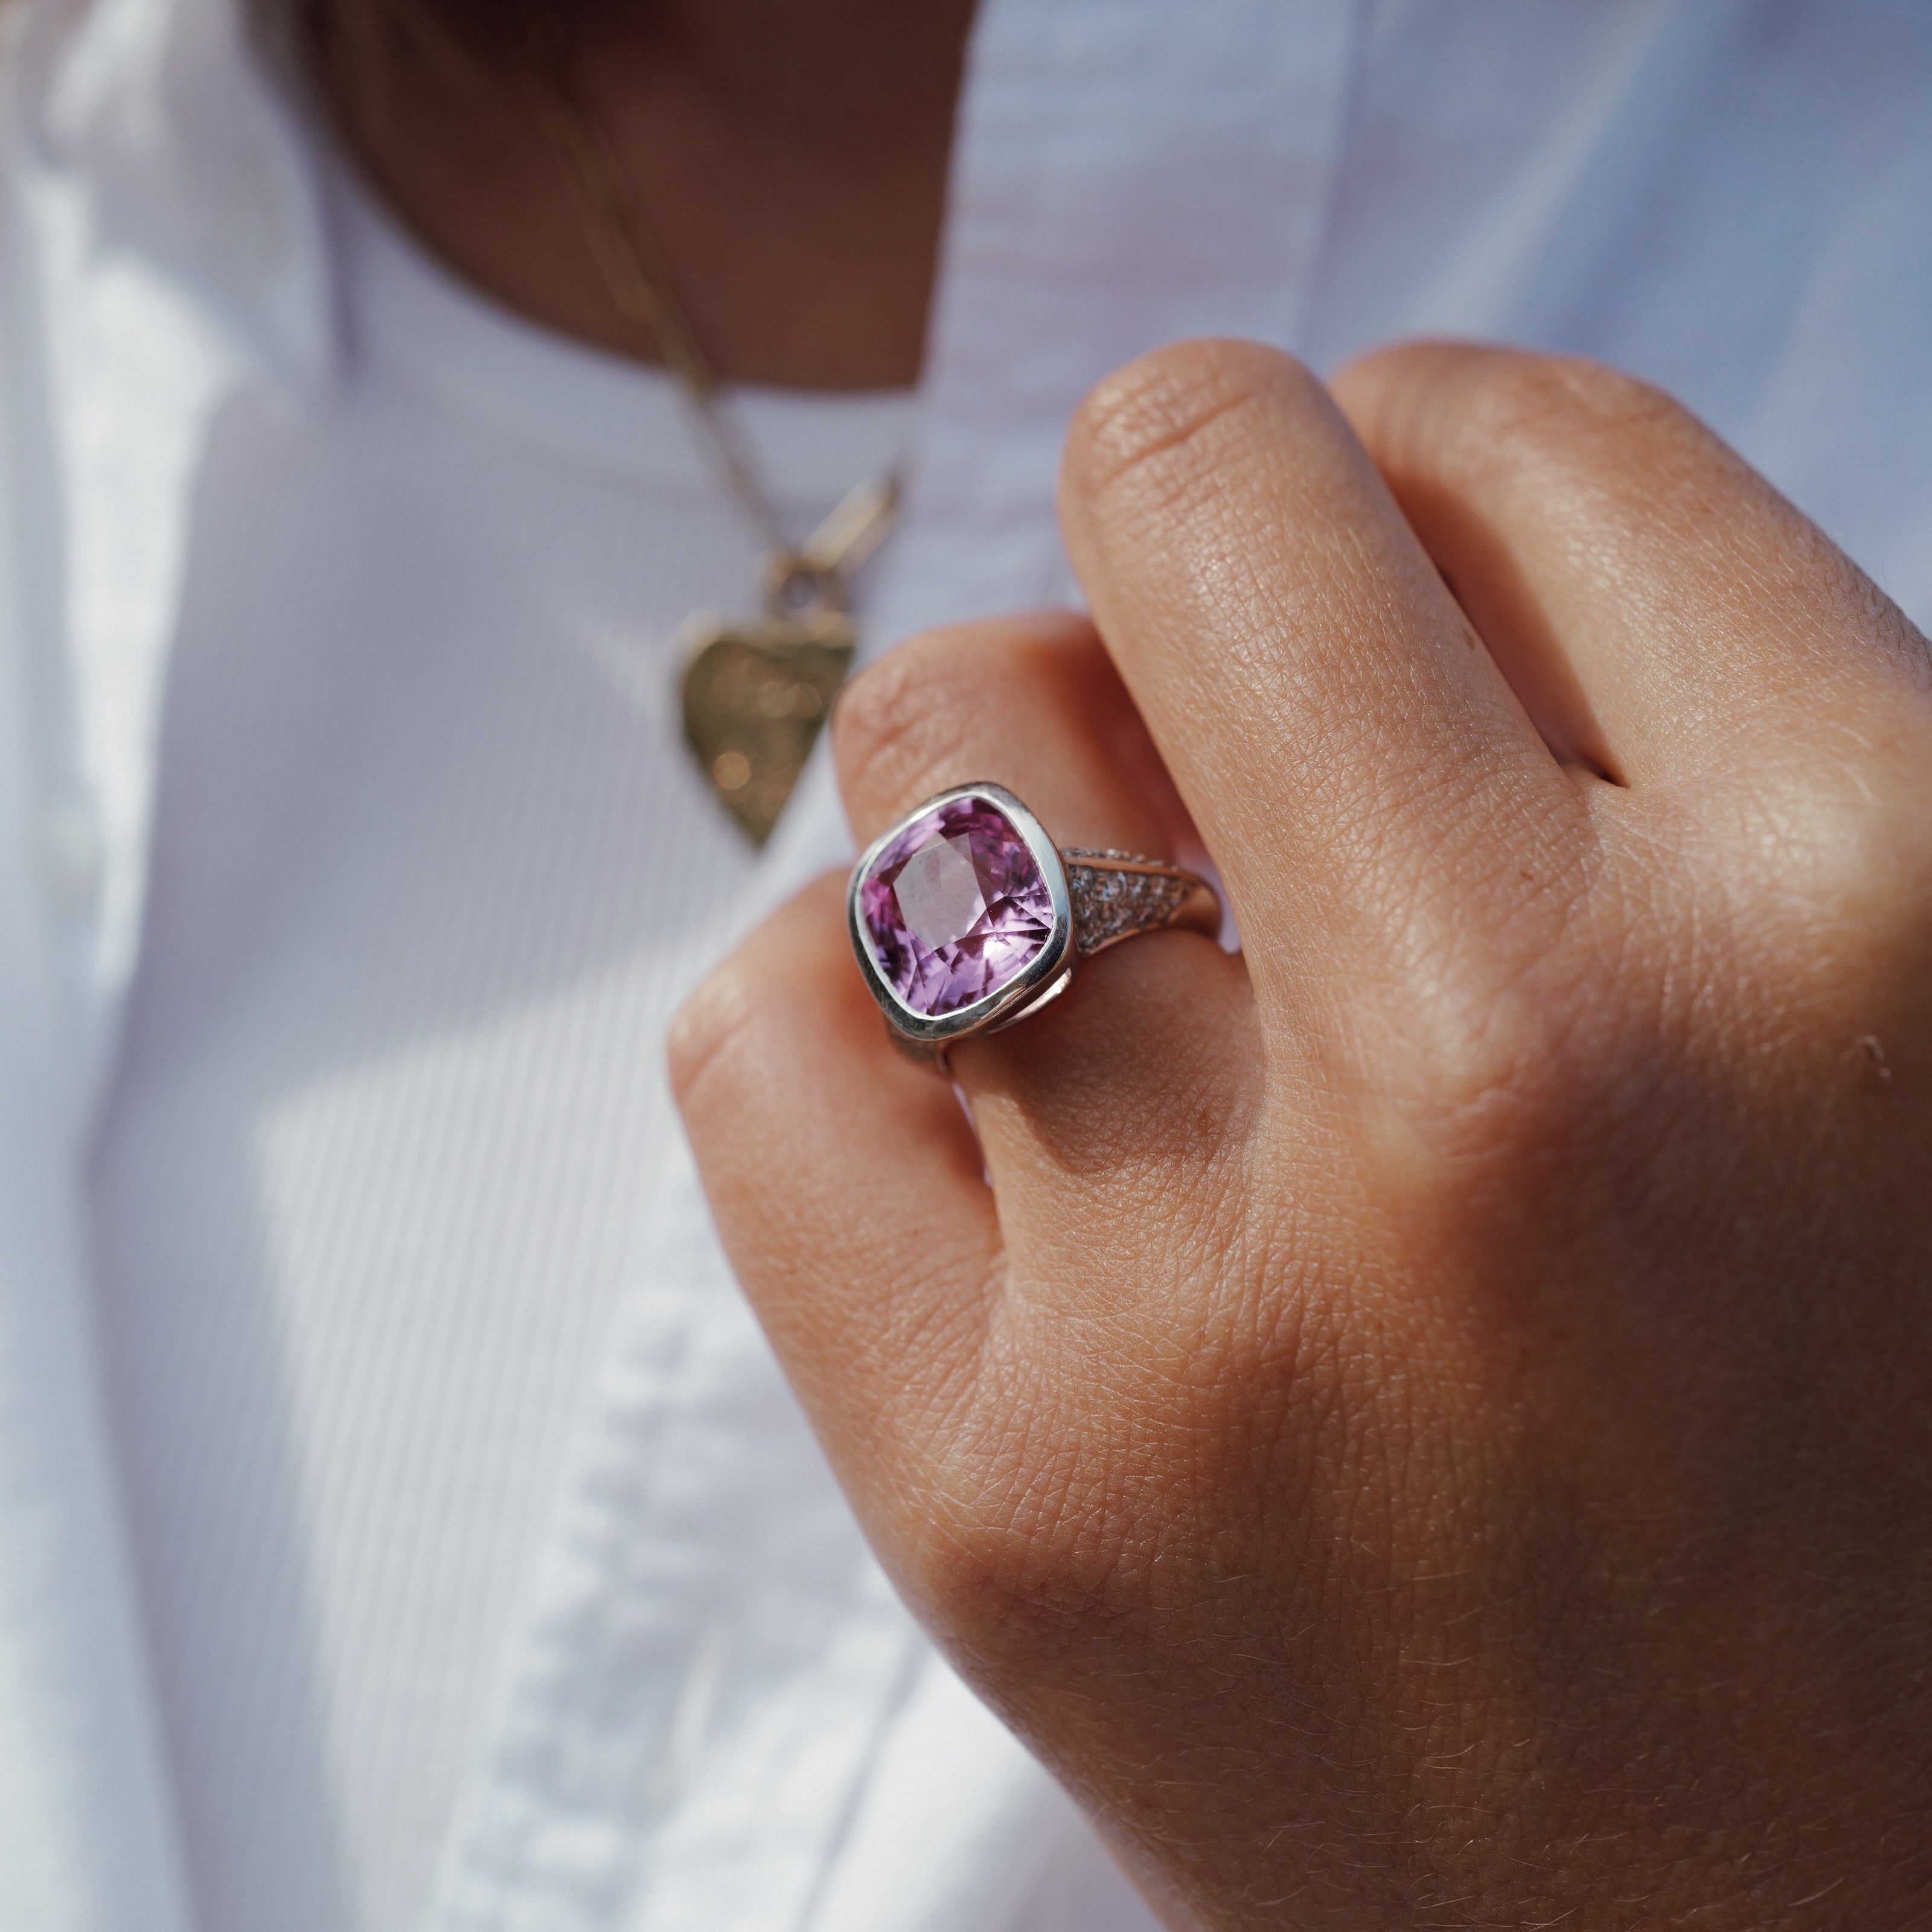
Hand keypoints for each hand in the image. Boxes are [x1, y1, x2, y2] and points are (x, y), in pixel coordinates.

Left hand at [670, 341, 1931, 1928]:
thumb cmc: (1876, 1463)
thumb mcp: (1898, 1008)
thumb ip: (1667, 716)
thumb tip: (1355, 486)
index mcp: (1878, 904)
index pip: (1525, 440)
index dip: (1441, 467)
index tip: (1417, 579)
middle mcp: (1547, 1071)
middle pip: (1185, 489)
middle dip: (1196, 524)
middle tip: (1225, 675)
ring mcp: (1231, 1309)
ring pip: (939, 736)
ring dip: (1013, 763)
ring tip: (1124, 908)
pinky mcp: (1000, 1509)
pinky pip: (769, 1038)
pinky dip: (846, 999)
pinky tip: (978, 1090)